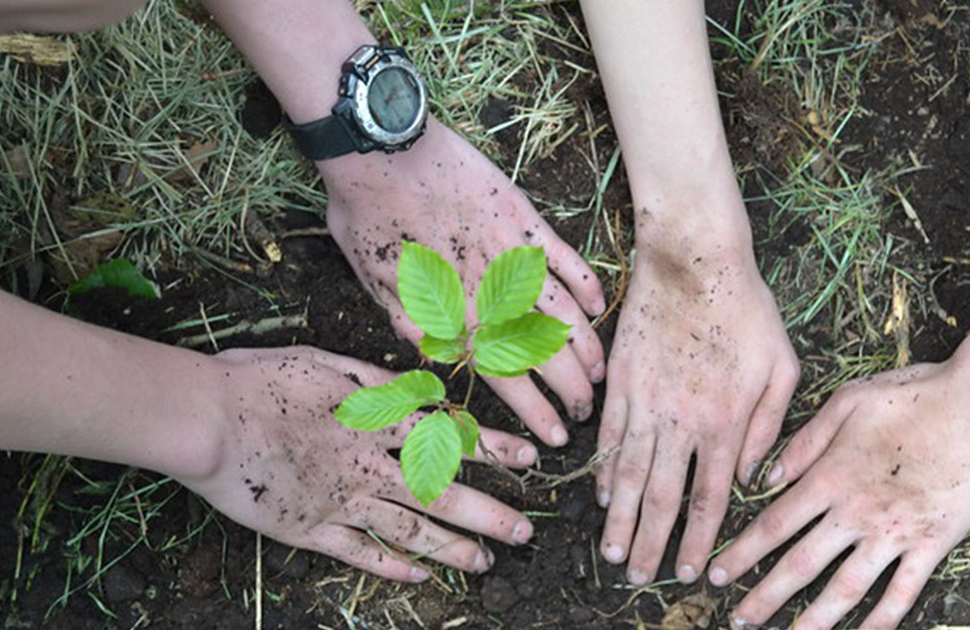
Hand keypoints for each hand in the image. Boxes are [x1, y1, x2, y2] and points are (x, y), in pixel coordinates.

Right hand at [177, 346, 538, 580]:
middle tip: (524, 534)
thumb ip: (375, 378)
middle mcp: (367, 465)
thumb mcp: (325, 362)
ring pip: (408, 530)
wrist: (206, 419)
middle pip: (439, 494)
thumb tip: (420, 385)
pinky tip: (418, 577)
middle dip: (488, 515)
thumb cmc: (260, 379)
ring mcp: (340, 501)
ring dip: (450, 549)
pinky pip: (358, 552)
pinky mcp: (308, 529)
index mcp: (374, 420)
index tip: (529, 460)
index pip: (448, 436)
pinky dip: (390, 566)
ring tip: (485, 565)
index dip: (492, 448)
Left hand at [320, 119, 606, 446]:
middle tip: (587, 413)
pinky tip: (599, 307)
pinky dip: (587, 284)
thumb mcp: (377, 286)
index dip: (536, 413)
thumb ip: (413, 328)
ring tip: (602, 374)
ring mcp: (513, 255)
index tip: (554, 438)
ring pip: (563, 314)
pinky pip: (566, 258)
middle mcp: (490, 293)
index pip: (506, 379)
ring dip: (587, 348)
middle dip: (572, 391)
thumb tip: (440, 368)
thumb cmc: (367, 217)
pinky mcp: (524, 218)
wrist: (380, 150)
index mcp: (453, 316)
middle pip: (544, 354)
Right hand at [597, 248, 798, 584]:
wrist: (694, 260)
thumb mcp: (783, 366)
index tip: (692, 572)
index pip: (710, 496)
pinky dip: (605, 470)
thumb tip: (752, 474)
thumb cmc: (747, 309)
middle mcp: (683, 421)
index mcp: (727, 421)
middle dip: (652, 543)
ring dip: (621, 519)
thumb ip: (770, 426)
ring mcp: (646, 402)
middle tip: (639, 577)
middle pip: (664, 497)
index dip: (699, 539)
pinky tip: (603, 496)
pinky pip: (610, 436)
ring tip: (612, 553)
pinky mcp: (621, 381)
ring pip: (631, 474)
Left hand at [708, 363, 969, 628]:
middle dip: (764, 597)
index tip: (718, 573)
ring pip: (845, 588)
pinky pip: (903, 592)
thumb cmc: (916, 393)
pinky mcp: (933, 543)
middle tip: (737, 620)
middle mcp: (855, 511)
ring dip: (813, 620)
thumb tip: (768, 476)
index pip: (773, 523)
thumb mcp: (849, 400)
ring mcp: (895, 532)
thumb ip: (805, 440)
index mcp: (831, 475)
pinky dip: (881, 621)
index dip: (741, 553)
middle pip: (799, 563)